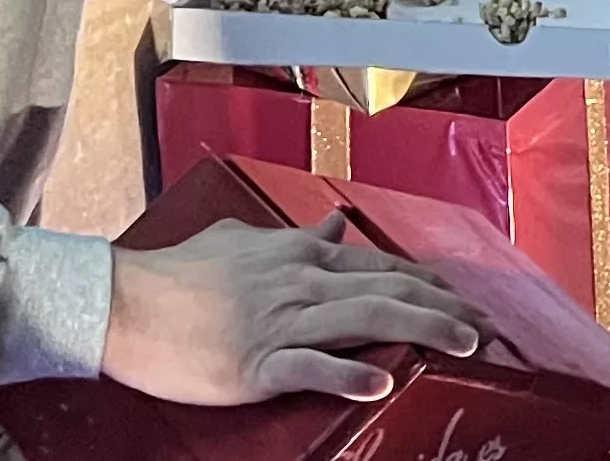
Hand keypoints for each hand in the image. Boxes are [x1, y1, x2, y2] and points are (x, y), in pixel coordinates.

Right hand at [103, 212, 481, 404]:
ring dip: (422, 330)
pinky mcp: (256, 362)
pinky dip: (348, 377)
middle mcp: (299, 281)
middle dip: (445, 307)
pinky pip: (310, 368)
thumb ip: (291, 235)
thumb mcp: (240, 240)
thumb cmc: (174, 275)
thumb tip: (332, 225)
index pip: (379, 266)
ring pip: (366, 320)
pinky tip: (381, 384)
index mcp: (297, 255)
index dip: (429, 284)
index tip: (463, 299)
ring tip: (464, 343)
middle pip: (388, 289)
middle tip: (489, 326)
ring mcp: (280, 322)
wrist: (120, 300)